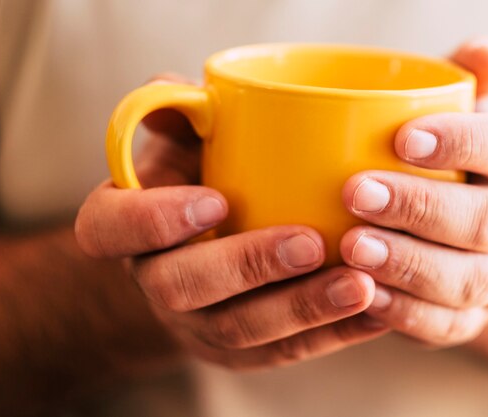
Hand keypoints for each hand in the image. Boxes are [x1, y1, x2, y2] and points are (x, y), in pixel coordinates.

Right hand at [75, 74, 386, 370]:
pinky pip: (282, 352)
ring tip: (361, 284)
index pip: (109, 228)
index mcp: (126, 225)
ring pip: (240, 330)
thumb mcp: (183, 140)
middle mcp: (155, 280)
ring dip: (302, 309)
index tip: (216, 198)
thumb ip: (182, 113)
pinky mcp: (241, 353)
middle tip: (311, 243)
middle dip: (249, 266)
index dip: (153, 220)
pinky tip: (378, 312)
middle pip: (182, 286)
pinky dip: (333, 334)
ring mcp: (196, 324)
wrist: (206, 252)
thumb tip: (182, 89)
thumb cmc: (199, 180)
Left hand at [339, 39, 487, 346]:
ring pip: (468, 280)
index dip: (462, 143)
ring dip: (408, 265)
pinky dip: (403, 312)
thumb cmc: (436, 165)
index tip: (402, 138)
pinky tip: (361, 294)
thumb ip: (458, 86)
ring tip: (352, 249)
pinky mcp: (467, 320)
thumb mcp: (448, 118)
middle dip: (421, 208)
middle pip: (486, 220)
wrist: (451, 237)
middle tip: (356, 193)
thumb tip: (484, 53)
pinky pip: (444, 325)